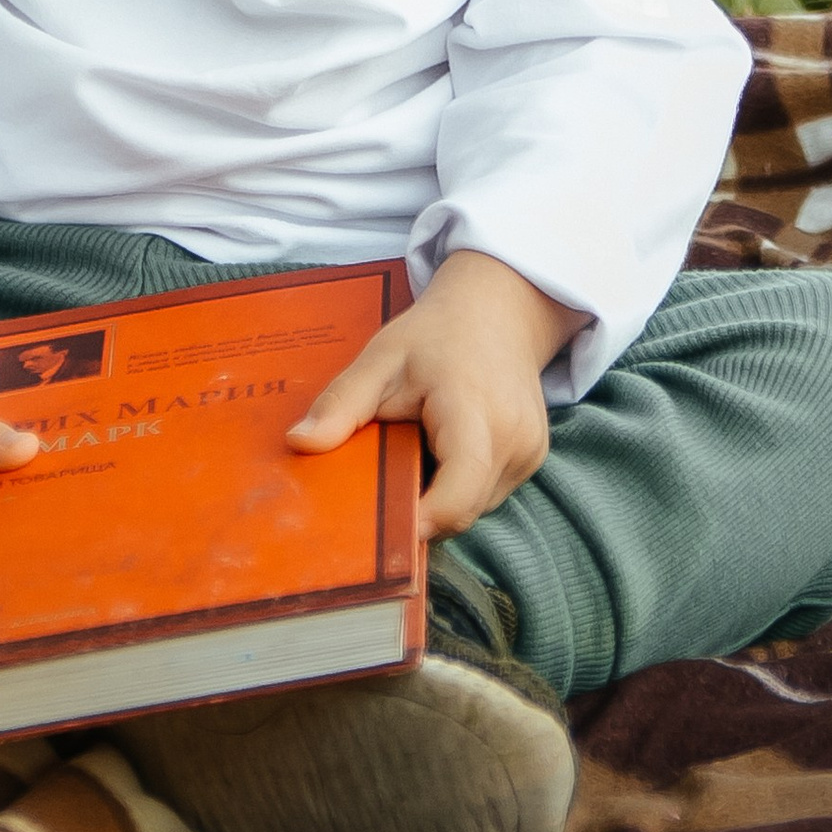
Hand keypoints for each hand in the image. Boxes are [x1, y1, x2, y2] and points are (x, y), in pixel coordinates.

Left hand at [287, 250, 578, 537]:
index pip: (457, 495)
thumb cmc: (437, 333)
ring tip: (417, 452)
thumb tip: (297, 443)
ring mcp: (530, 451)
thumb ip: (341, 403)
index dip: (418, 522)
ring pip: (475, 507)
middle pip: (460, 510)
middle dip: (418, 508)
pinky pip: (488, 493)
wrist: (498, 307)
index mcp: (475, 411)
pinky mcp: (534, 457)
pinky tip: (442, 449)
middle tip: (383, 480)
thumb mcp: (381, 358)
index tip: (377, 524)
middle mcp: (513, 439)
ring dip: (441, 496)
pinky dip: (459, 484)